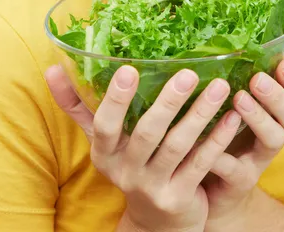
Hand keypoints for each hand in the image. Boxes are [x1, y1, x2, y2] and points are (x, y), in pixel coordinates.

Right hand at [45, 65, 241, 231]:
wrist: (155, 224)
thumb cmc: (129, 163)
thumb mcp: (103, 140)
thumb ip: (77, 106)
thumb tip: (50, 70)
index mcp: (105, 153)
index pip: (104, 126)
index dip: (116, 99)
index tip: (129, 68)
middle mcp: (126, 172)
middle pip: (146, 134)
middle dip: (168, 103)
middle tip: (188, 73)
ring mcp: (154, 187)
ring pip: (178, 147)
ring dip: (200, 115)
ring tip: (220, 87)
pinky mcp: (180, 199)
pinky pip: (201, 164)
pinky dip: (218, 139)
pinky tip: (233, 115)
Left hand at [203, 60, 283, 229]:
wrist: (210, 183)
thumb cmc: (223, 127)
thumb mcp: (235, 96)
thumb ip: (241, 71)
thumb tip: (236, 30)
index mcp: (279, 111)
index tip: (283, 63)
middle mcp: (276, 132)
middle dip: (278, 95)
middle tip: (257, 79)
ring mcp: (260, 158)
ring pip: (274, 139)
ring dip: (259, 117)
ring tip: (238, 99)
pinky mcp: (240, 180)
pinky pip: (236, 170)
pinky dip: (224, 156)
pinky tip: (210, 146)